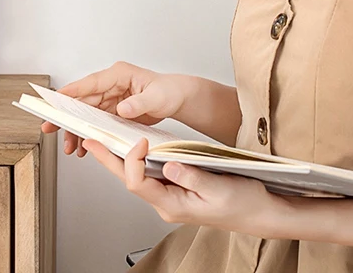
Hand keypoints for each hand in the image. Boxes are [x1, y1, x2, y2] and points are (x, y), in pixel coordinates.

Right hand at [40, 61, 195, 157]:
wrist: (178, 99)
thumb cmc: (169, 91)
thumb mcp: (156, 97)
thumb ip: (138, 103)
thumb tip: (122, 108)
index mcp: (119, 75)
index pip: (90, 83)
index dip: (71, 91)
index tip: (54, 99)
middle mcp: (112, 84)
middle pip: (82, 100)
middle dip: (67, 116)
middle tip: (50, 127)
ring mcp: (112, 97)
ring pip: (86, 114)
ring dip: (76, 129)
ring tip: (69, 147)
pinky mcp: (114, 110)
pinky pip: (96, 123)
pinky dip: (89, 134)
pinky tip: (83, 146)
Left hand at [82, 136, 280, 234]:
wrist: (261, 212)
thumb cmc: (245, 204)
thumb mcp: (220, 188)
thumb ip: (192, 177)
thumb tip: (168, 165)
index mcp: (173, 205)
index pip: (138, 183)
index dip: (133, 160)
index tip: (140, 141)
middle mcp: (167, 202)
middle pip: (129, 180)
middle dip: (109, 159)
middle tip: (91, 141)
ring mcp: (171, 196)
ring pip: (137, 176)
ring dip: (120, 158)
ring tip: (104, 141)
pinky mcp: (177, 188)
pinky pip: (151, 174)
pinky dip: (139, 159)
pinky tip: (134, 148)